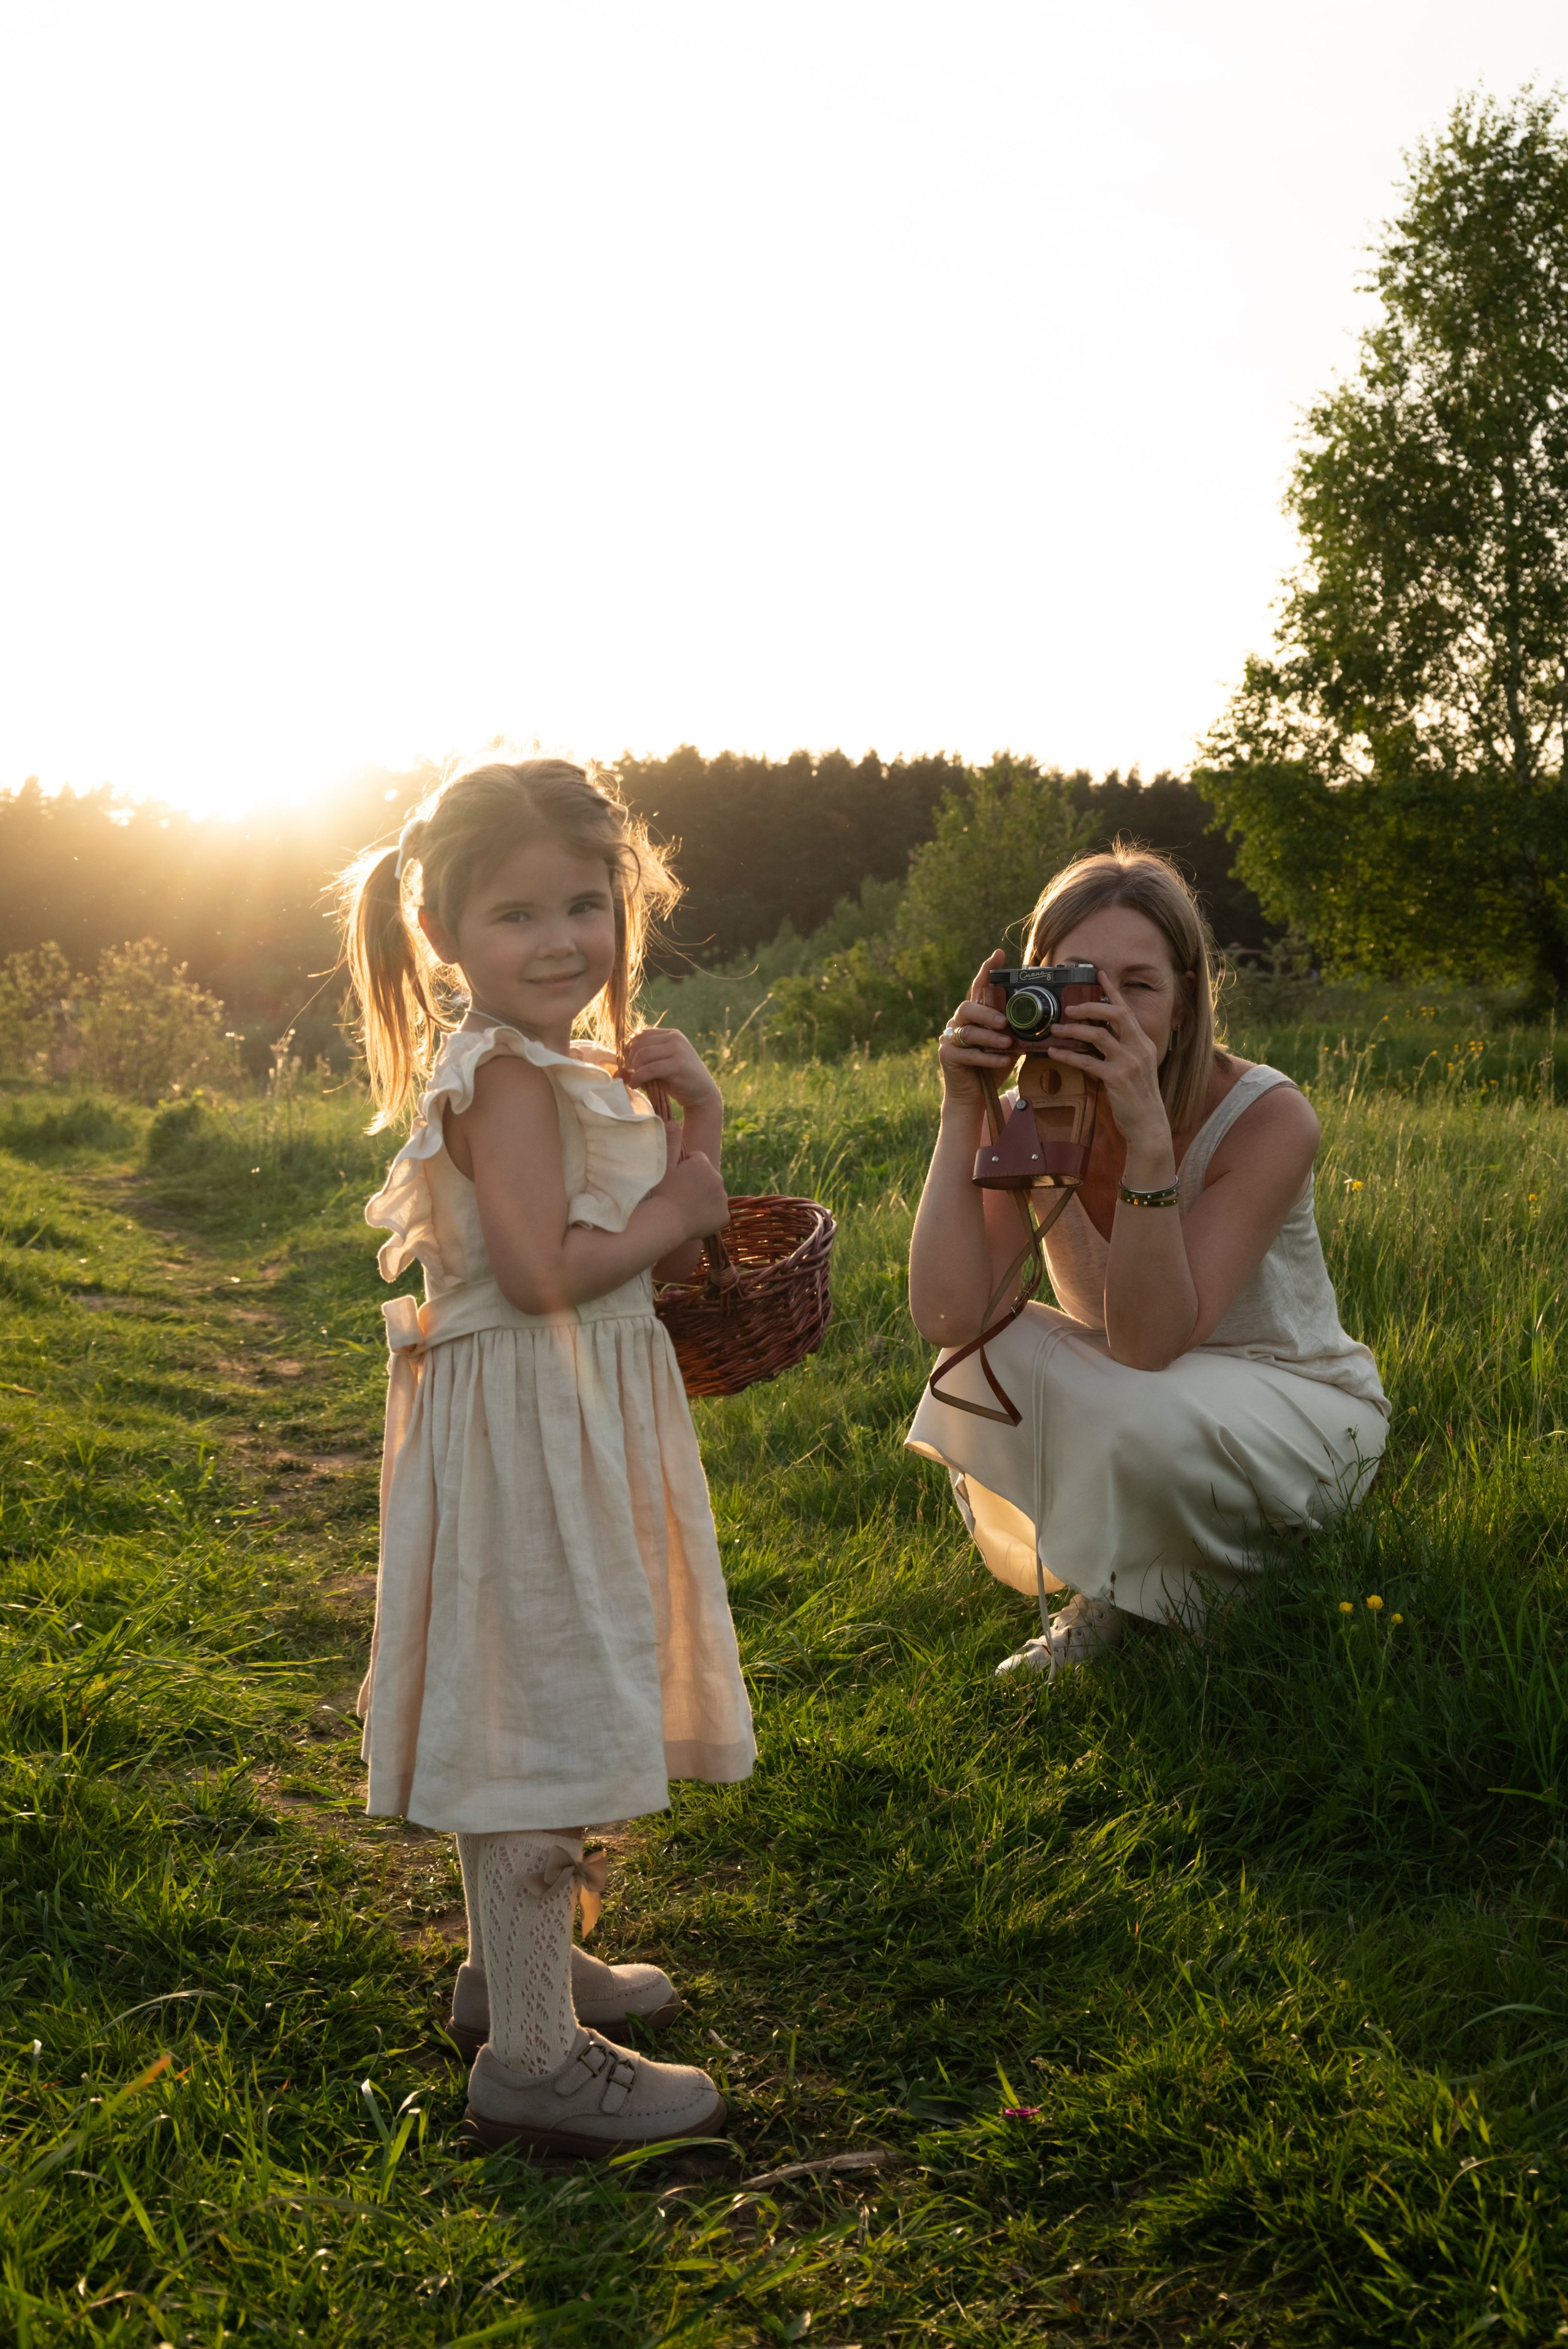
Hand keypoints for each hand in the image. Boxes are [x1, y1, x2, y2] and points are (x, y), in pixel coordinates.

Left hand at [621, 1026, 721, 1115]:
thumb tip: (615, 1072)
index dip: (630, 1048)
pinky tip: (636, 1085)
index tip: (628, 1064)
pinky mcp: (678, 1064)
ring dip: (634, 1069)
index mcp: (671, 1034)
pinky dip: (639, 1077)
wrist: (703, 1095)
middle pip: (640, 1043)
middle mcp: (675, 1038)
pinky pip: (650, 1068)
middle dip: (630, 1059)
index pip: (641, 1034)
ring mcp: (678, 1050)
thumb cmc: (678, 1082)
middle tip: (631, 1074)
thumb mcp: (658, 1070)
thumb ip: (640, 1066)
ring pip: (643, 1054)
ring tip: (634, 1080)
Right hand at [651, 1146, 728, 1242]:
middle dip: (697, 1183)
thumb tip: (673, 1121)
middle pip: (707, 1178)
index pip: (698, 1162)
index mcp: (703, 1163)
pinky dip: (709, 1216)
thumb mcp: (663, 1165)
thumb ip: (670, 1142)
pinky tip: (694, 1219)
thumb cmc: (660, 1193)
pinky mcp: (724, 1217)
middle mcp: (718, 1178)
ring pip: (713, 1195)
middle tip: (679, 1195)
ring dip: (703, 1199)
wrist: (664, 1223)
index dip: (685, 1170)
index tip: (675, 1181)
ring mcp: (722, 1199)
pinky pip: (717, 1213)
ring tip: (685, 1208)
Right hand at [936, 950, 1016, 1108]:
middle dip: (987, 1013)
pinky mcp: (947, 1056)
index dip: (987, 971)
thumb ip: (1016, 1031)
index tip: (998, 955)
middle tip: (1005, 1022)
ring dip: (990, 1037)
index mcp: (975, 1016)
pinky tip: (1002, 1061)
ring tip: (1007, 1043)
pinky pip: (968, 1054)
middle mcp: (959, 1022)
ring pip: (968, 1031)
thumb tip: (1044, 1021)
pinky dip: (987, 1057)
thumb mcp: (1008, 1046)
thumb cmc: (992, 1068)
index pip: (979, 988)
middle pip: (968, 1007)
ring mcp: (950, 1039)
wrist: (973, 1097)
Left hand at [1045, 968, 1169, 1148]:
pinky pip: (1087, 1061)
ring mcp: (1129, 1062)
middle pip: (1115, 1014)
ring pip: (1098, 1035)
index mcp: (1143, 1042)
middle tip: (1068, 1007)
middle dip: (1090, 1006)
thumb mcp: (1135, 1067)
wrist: (1148, 1125)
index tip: (1098, 973)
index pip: (1126, 1010)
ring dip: (1073, 1030)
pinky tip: (1055, 1054)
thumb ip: (1120, 1050)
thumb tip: (1095, 1036)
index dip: (1112, 990)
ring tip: (1056, 1030)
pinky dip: (1069, 1055)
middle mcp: (1139, 1047)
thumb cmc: (1137, 1098)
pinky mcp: (1117, 1078)